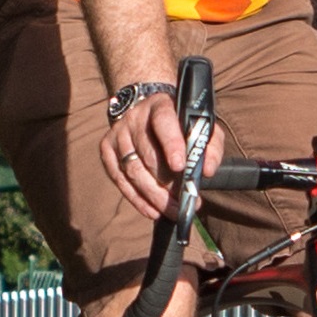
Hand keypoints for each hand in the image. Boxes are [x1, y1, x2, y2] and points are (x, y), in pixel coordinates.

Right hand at [102, 86, 221, 220]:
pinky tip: (153, 210)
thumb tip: (207, 171)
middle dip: (167, 182)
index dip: (171, 144)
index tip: (180, 166)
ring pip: (133, 171)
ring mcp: (118, 134)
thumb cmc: (180, 125)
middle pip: (147, 154)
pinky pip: (120, 180)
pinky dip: (138, 199)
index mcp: (160, 105)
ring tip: (173, 210)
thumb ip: (210, 146)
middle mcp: (134, 117)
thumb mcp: (201, 126)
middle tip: (184, 201)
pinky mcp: (106, 150)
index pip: (163, 121)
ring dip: (154, 196)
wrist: (148, 114)